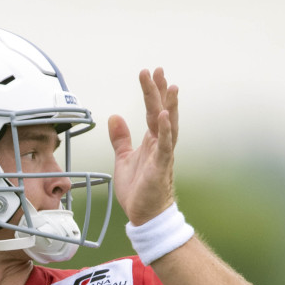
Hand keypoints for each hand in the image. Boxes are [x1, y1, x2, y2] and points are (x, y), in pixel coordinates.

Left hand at [108, 68, 178, 225]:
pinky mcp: (160, 167)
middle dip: (159, 91)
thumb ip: (120, 138)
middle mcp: (160, 144)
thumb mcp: (123, 158)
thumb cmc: (138, 188)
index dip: (151, 92)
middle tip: (158, 70)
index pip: (152, 111)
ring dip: (169, 105)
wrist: (144, 214)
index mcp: (151, 140)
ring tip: (170, 86)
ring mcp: (162, 154)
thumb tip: (114, 116)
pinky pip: (164, 146)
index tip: (150, 73)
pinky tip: (163, 116)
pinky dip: (164, 130)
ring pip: (168, 125)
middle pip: (161, 112)